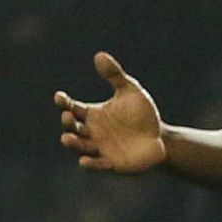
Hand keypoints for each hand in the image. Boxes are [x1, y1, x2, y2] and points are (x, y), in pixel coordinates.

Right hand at [55, 52, 169, 172]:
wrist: (161, 139)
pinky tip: (85, 161)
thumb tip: (99, 55)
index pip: (72, 107)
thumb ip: (114, 75)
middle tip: (68, 116)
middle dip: (68, 123)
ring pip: (80, 147)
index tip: (59, 97)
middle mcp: (91, 132)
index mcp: (92, 115)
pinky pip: (97, 165)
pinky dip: (90, 164)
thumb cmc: (142, 115)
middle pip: (72, 128)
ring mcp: (100, 149)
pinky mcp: (111, 164)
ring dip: (72, 144)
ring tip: (68, 138)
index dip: (64, 103)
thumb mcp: (130, 92)